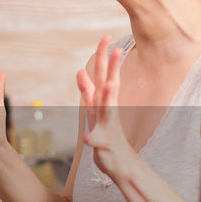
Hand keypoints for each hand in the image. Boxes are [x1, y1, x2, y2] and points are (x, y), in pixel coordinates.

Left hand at [77, 35, 135, 180]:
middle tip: (114, 47)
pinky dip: (94, 137)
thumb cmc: (107, 136)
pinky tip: (88, 137)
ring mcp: (108, 127)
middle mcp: (108, 111)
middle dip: (110, 67)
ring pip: (108, 110)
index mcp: (104, 102)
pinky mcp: (104, 145)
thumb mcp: (94, 111)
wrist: (120, 165)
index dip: (105, 57)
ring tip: (109, 84)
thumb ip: (88, 91)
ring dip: (108, 97)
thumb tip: (80, 70)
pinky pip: (99, 141)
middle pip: (109, 85)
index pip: (105, 75)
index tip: (106, 36)